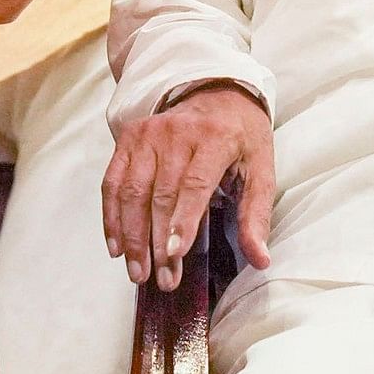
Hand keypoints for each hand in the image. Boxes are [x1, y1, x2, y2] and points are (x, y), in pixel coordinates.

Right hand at [104, 81, 273, 287]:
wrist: (217, 93)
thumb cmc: (241, 138)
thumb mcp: (261, 170)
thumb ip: (255, 215)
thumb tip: (260, 260)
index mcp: (215, 138)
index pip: (193, 185)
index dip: (182, 222)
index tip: (173, 255)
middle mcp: (177, 133)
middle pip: (161, 195)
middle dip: (158, 242)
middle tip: (161, 279)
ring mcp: (148, 134)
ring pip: (132, 192)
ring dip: (132, 236)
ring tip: (137, 271)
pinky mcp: (129, 138)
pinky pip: (113, 182)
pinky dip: (111, 217)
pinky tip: (116, 246)